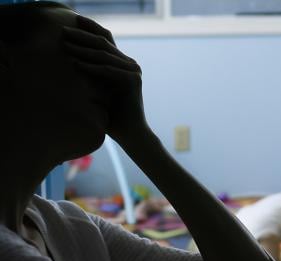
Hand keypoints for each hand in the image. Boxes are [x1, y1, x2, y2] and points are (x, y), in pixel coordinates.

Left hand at [62, 16, 148, 142]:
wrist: (130, 133)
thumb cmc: (113, 116)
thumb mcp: (99, 89)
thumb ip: (92, 73)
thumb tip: (71, 58)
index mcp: (123, 64)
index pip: (105, 40)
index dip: (89, 29)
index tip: (70, 22)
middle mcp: (130, 64)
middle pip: (104, 43)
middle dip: (82, 36)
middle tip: (62, 31)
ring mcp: (134, 71)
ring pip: (104, 55)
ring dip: (83, 50)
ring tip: (65, 46)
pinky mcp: (133, 80)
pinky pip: (108, 70)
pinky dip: (92, 67)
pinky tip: (76, 64)